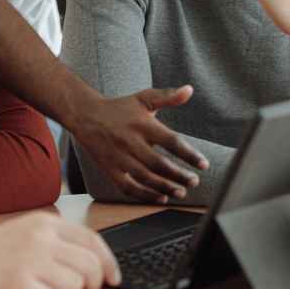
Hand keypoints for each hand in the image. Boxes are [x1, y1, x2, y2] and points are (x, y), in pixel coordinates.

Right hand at [0, 212, 120, 288]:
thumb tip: (94, 261)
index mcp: (45, 223)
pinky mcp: (18, 286)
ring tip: (47, 288)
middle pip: (90, 266)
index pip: (93, 240)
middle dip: (93, 283)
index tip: (113, 277)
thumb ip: (57, 239)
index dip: (109, 262)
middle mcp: (40, 239)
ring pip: (75, 286)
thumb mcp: (25, 230)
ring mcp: (30, 262)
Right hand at [73, 87, 208, 203]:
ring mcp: (119, 157)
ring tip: (181, 192)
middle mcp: (130, 142)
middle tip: (194, 182)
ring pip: (144, 177)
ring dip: (164, 187)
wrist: (85, 115)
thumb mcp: (143, 98)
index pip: (171, 141)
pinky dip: (144, 195)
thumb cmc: (119, 108)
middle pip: (158, 164)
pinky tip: (160, 198)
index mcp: (142, 125)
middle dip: (178, 175)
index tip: (204, 165)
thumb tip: (189, 90)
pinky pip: (127, 187)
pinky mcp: (109, 169)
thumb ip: (167, 96)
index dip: (189, 154)